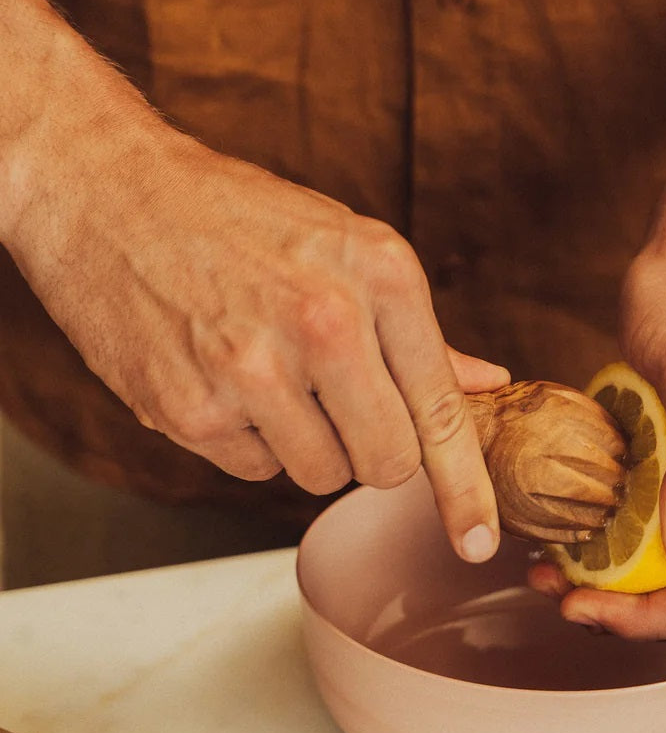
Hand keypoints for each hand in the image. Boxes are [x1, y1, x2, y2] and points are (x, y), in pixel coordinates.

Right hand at [6, 116, 508, 561]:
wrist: (109, 190)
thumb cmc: (237, 214)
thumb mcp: (344, 245)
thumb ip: (419, 331)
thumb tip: (490, 384)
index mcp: (381, 273)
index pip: (441, 408)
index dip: (465, 487)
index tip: (477, 541)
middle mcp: (327, 322)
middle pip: (388, 462)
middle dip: (374, 452)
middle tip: (340, 404)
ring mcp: (254, 370)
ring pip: (321, 476)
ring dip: (306, 443)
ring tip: (269, 369)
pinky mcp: (190, 409)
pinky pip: (253, 469)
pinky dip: (246, 439)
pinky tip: (220, 374)